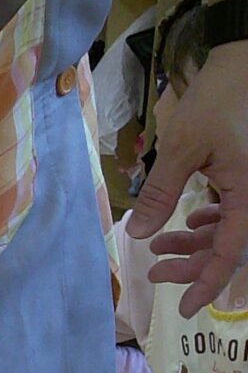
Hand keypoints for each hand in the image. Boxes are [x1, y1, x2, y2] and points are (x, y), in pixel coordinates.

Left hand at [134, 43, 247, 314]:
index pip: (230, 253)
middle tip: (155, 272)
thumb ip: (159, 194)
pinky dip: (208, 223)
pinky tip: (184, 222)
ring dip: (195, 244)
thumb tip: (136, 235)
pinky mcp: (246, 177)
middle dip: (193, 265)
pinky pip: (232, 212)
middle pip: (229, 248)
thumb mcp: (182, 150)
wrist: (241, 65)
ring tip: (156, 249)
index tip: (185, 307)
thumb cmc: (216, 102)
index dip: (208, 283)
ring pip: (228, 232)